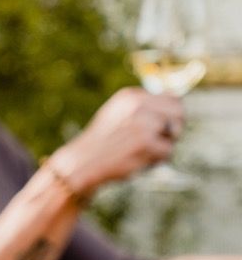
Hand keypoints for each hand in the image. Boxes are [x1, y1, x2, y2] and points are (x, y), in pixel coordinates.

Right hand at [52, 87, 183, 190]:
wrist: (82, 163)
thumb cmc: (103, 141)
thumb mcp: (118, 114)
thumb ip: (143, 106)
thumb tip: (176, 99)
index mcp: (130, 96)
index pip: (172, 97)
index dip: (171, 113)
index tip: (162, 125)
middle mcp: (137, 106)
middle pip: (178, 113)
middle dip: (172, 129)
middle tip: (154, 141)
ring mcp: (143, 124)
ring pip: (173, 134)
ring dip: (161, 146)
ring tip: (139, 151)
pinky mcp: (146, 143)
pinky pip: (167, 152)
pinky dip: (155, 160)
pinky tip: (136, 160)